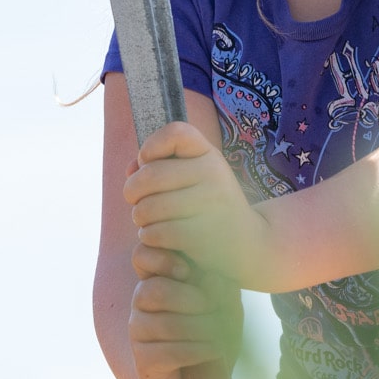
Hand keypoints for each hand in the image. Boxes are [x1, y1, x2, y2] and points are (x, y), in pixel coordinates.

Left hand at [122, 121, 281, 288]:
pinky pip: (157, 232)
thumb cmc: (209, 207)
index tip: (148, 163)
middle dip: (133, 191)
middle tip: (136, 203)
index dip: (152, 145)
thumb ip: (159, 168)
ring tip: (147, 222)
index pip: (176, 133)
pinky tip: (155, 237)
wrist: (247, 244)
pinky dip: (149, 236)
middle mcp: (215, 174)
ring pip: (149, 207)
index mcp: (211, 156)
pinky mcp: (204, 235)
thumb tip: (131, 168)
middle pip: (150, 174)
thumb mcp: (193, 180)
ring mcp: (211, 205)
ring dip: (139, 217)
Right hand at [124, 255, 242, 378]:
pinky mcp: (144, 362)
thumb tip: (212, 277)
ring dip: (198, 328)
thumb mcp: (226, 306)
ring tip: (218, 335)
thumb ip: (222, 287)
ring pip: (163, 324)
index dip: (161, 258)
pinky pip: (167, 352)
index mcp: (158, 279)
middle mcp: (142, 304)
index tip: (187, 271)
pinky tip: (213, 351)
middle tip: (210, 307)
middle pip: (153, 290)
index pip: (142, 256)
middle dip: (189, 298)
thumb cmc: (215, 335)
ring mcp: (139, 333)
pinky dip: (196, 350)